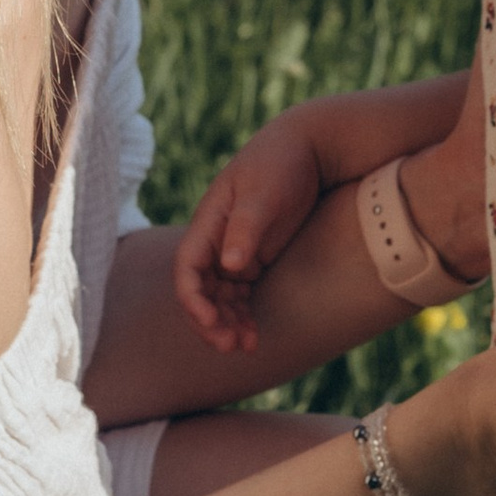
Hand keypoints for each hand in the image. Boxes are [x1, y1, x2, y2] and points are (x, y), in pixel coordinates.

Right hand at [173, 115, 328, 354]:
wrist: (308, 149)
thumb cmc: (281, 164)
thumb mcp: (264, 194)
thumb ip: (246, 228)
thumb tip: (230, 264)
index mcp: (208, 223)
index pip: (187, 269)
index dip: (193, 299)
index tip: (211, 321)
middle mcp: (216, 241)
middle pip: (200, 290)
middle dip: (210, 320)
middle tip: (230, 345)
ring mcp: (234, 252)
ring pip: (220, 298)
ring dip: (227, 324)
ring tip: (247, 346)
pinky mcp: (255, 259)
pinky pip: (241, 296)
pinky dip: (244, 316)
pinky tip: (255, 336)